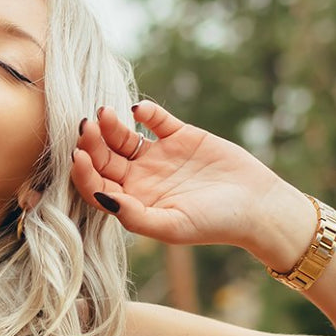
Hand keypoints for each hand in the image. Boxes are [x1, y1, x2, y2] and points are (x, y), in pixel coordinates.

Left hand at [71, 101, 316, 267]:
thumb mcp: (172, 226)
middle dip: (92, 143)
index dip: (84, 172)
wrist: (256, 205)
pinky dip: (147, 111)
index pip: (97, 186)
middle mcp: (141, 179)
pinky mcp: (180, 136)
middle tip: (86, 126)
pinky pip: (156, 119)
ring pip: (123, 136)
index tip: (79, 155)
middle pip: (105, 158)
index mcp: (134, 203)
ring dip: (111, 125)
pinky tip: (140, 109)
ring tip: (105, 112)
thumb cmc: (215, 224)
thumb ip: (135, 216)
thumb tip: (103, 197)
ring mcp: (159, 156)